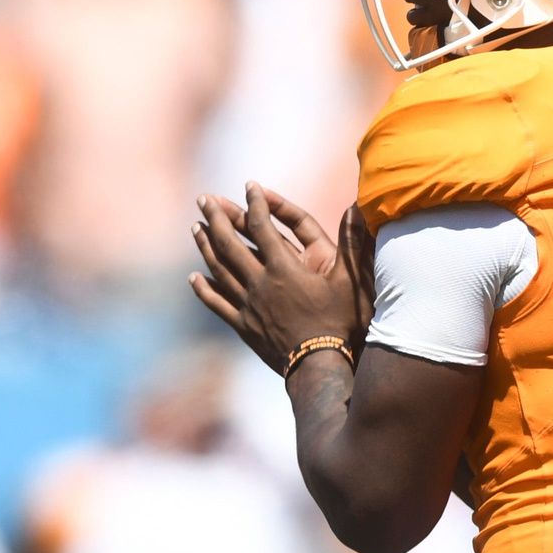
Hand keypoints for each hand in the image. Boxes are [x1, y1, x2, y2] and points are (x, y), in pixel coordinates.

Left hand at [190, 184, 373, 375]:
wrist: (319, 368)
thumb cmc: (341, 324)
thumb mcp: (351, 282)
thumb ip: (353, 243)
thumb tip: (358, 208)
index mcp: (284, 269)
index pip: (263, 227)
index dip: (255, 203)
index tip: (248, 185)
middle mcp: (260, 283)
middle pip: (230, 244)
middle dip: (217, 218)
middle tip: (203, 198)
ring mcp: (248, 306)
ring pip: (219, 270)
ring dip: (205, 246)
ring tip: (195, 228)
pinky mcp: (244, 326)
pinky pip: (217, 303)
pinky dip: (204, 289)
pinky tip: (194, 277)